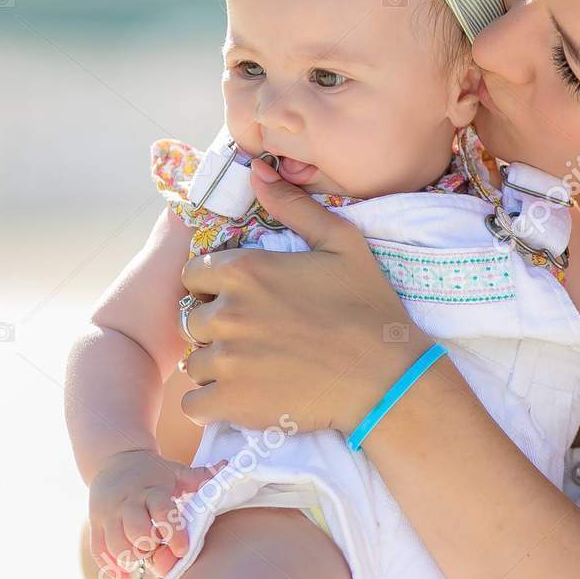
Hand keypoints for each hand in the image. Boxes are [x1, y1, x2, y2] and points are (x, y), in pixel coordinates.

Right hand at [88, 449, 216, 578]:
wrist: (114, 459)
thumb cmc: (151, 471)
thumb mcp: (175, 471)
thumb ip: (199, 476)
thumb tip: (229, 467)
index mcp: (150, 490)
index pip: (161, 511)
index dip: (173, 532)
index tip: (183, 550)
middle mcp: (127, 502)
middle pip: (135, 530)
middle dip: (150, 547)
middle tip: (160, 552)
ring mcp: (108, 514)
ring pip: (115, 543)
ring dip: (131, 558)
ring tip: (143, 559)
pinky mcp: (95, 523)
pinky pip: (98, 549)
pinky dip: (110, 566)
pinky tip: (124, 577)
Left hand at [179, 158, 423, 434]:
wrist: (388, 378)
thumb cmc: (369, 307)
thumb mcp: (341, 242)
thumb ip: (294, 206)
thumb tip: (257, 173)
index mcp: (246, 271)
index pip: (193, 274)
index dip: (212, 285)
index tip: (238, 298)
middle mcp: (227, 313)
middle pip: (191, 318)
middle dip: (215, 325)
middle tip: (251, 336)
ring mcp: (227, 361)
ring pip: (194, 362)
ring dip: (216, 365)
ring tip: (252, 368)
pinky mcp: (232, 403)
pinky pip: (195, 405)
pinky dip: (212, 404)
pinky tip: (242, 397)